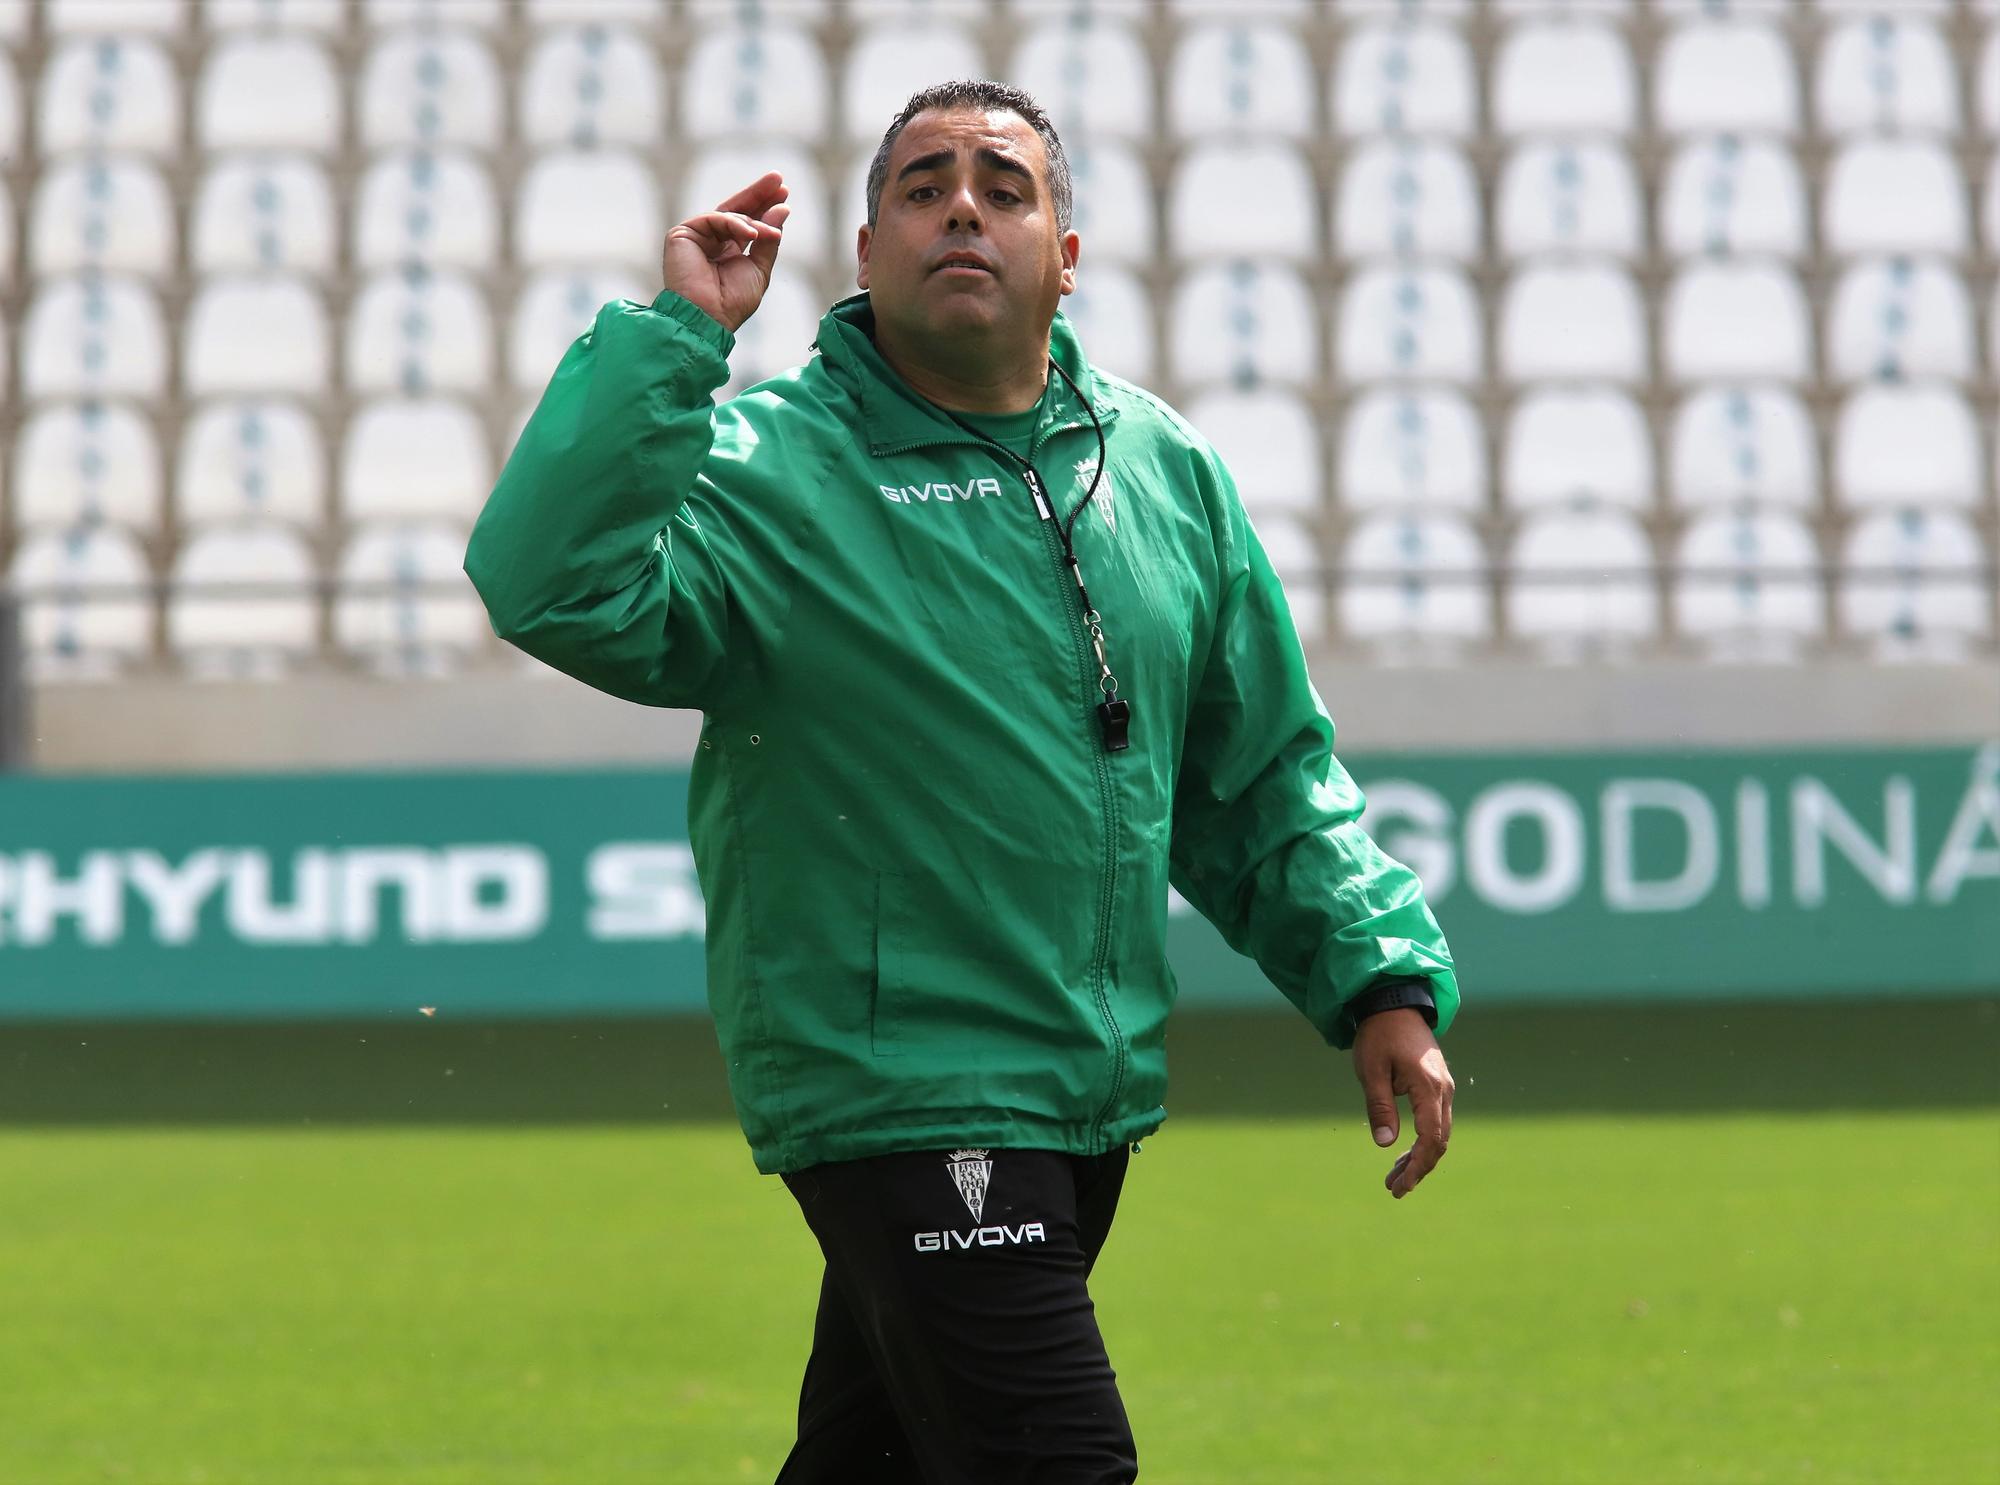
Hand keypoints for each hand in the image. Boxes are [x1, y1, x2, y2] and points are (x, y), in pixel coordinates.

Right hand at [662, 171, 790, 333]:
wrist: (708, 317)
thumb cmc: (733, 302)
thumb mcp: (760, 268)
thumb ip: (769, 239)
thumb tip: (783, 208)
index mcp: (728, 251)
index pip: (747, 222)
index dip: (764, 206)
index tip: (784, 193)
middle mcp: (711, 241)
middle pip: (736, 210)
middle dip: (758, 194)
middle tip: (778, 178)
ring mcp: (696, 236)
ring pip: (728, 214)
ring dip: (754, 219)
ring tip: (772, 231)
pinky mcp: (682, 234)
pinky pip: (713, 218)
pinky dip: (735, 223)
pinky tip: (752, 233)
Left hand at [1352, 1008, 1453, 1198]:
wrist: (1394, 1004)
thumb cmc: (1379, 1035)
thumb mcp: (1371, 1071)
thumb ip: (1379, 1106)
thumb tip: (1385, 1144)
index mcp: (1429, 1087)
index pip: (1430, 1139)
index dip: (1418, 1166)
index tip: (1401, 1186)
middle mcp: (1444, 1090)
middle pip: (1439, 1142)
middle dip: (1419, 1169)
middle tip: (1394, 1189)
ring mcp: (1444, 1088)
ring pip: (1439, 1134)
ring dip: (1419, 1158)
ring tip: (1395, 1178)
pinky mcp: (1438, 1086)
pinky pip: (1435, 1121)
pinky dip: (1421, 1142)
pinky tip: (1403, 1155)